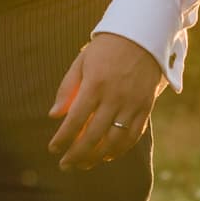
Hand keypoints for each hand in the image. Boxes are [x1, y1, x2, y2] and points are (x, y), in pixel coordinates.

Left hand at [47, 32, 165, 171]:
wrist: (142, 35)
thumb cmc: (106, 48)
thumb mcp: (82, 61)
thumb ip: (67, 89)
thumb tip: (54, 116)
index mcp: (95, 84)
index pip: (75, 119)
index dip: (63, 138)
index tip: (53, 149)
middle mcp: (114, 96)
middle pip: (93, 135)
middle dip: (77, 154)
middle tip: (65, 165)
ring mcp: (132, 103)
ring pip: (114, 140)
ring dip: (97, 157)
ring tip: (83, 165)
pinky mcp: (146, 106)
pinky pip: (134, 135)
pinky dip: (120, 150)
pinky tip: (107, 156)